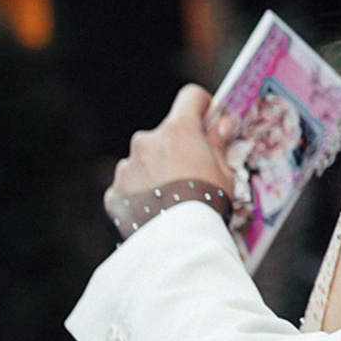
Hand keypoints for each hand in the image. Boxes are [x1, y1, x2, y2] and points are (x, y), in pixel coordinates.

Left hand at [103, 85, 236, 223]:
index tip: (210, 119)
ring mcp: (127, 167)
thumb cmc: (209, 203)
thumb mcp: (226, 172)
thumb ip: (220, 143)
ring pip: (144, 162)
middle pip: (165, 134)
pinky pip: (129, 187)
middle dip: (177, 148)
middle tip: (193, 174)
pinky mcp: (115, 193)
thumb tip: (223, 122)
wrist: (178, 242)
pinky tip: (155, 213)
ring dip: (156, 172)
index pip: (190, 97)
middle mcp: (146, 142)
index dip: (203, 106)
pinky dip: (140, 196)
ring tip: (172, 200)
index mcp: (178, 130)